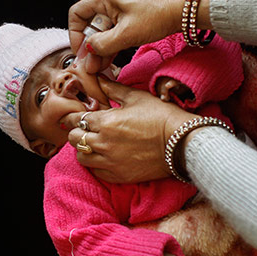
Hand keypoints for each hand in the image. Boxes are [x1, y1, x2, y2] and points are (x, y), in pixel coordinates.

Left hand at [61, 78, 196, 182]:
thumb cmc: (161, 116)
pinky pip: (96, 172)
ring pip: (81, 157)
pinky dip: (95, 164)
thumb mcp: (137, 97)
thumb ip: (113, 89)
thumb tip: (99, 79)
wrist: (182, 143)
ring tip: (93, 144)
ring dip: (84, 149)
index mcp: (105, 122)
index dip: (74, 117)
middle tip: (85, 130)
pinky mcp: (118, 176)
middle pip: (74, 139)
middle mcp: (103, 143)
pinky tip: (103, 157)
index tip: (76, 116)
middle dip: (77, 132)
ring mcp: (110, 161)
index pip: (77, 119)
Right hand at [68, 0, 193, 73]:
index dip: (74, 35)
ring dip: (102, 46)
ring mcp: (121, 1)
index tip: (81, 53)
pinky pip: (115, 26)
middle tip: (92, 64)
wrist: (187, 8)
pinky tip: (112, 56)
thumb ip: (102, 46)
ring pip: (103, 26)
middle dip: (90, 45)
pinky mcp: (131, 9)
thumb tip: (87, 56)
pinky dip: (113, 40)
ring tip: (102, 65)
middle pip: (90, 22)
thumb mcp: (126, 35)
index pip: (76, 14)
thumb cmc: (160, 14)